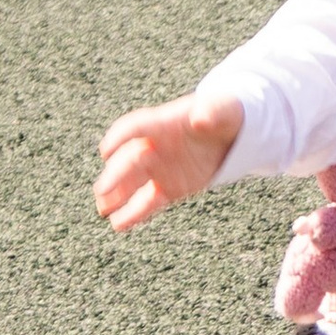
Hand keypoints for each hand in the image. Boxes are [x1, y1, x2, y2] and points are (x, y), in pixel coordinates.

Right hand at [93, 87, 242, 231]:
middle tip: (102, 189)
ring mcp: (159, 169)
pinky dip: (133, 213)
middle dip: (115, 175)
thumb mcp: (223, 110)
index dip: (119, 137)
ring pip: (132, 183)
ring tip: (103, 208)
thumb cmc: (222, 115)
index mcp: (162, 123)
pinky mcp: (168, 189)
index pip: (135, 127)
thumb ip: (211, 113)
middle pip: (129, 160)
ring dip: (116, 195)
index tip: (106, 150)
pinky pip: (147, 202)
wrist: (232, 134)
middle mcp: (154, 147)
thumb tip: (200, 119)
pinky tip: (118, 224)